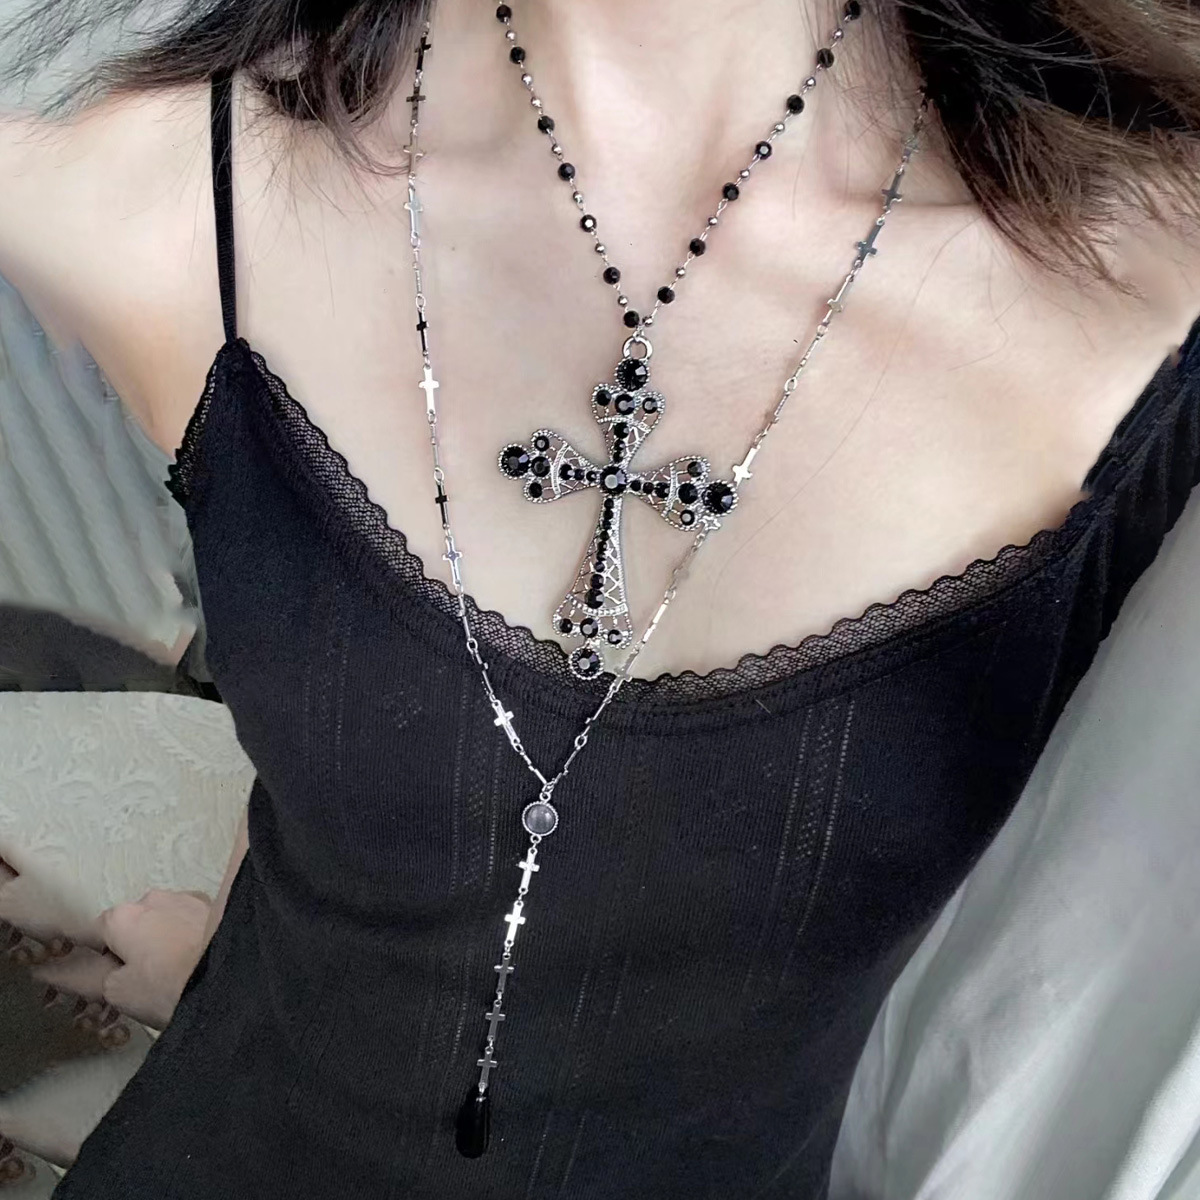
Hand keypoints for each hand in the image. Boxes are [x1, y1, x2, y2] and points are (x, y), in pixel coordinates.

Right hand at [31, 887, 212, 1032]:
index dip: (92, 958)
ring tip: (173, 976)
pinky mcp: (213, 904)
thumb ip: (80, 977)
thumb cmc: (171, 986)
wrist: (235, 975)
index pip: (90, 933)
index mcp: (122, 916)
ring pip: (159, 922)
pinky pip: (186, 920)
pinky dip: (184, 936)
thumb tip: (47, 969)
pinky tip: (195, 959)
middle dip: (129, 952)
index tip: (103, 979)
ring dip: (158, 943)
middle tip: (141, 987)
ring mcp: (185, 898)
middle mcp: (152, 898)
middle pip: (128, 927)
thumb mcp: (117, 991)